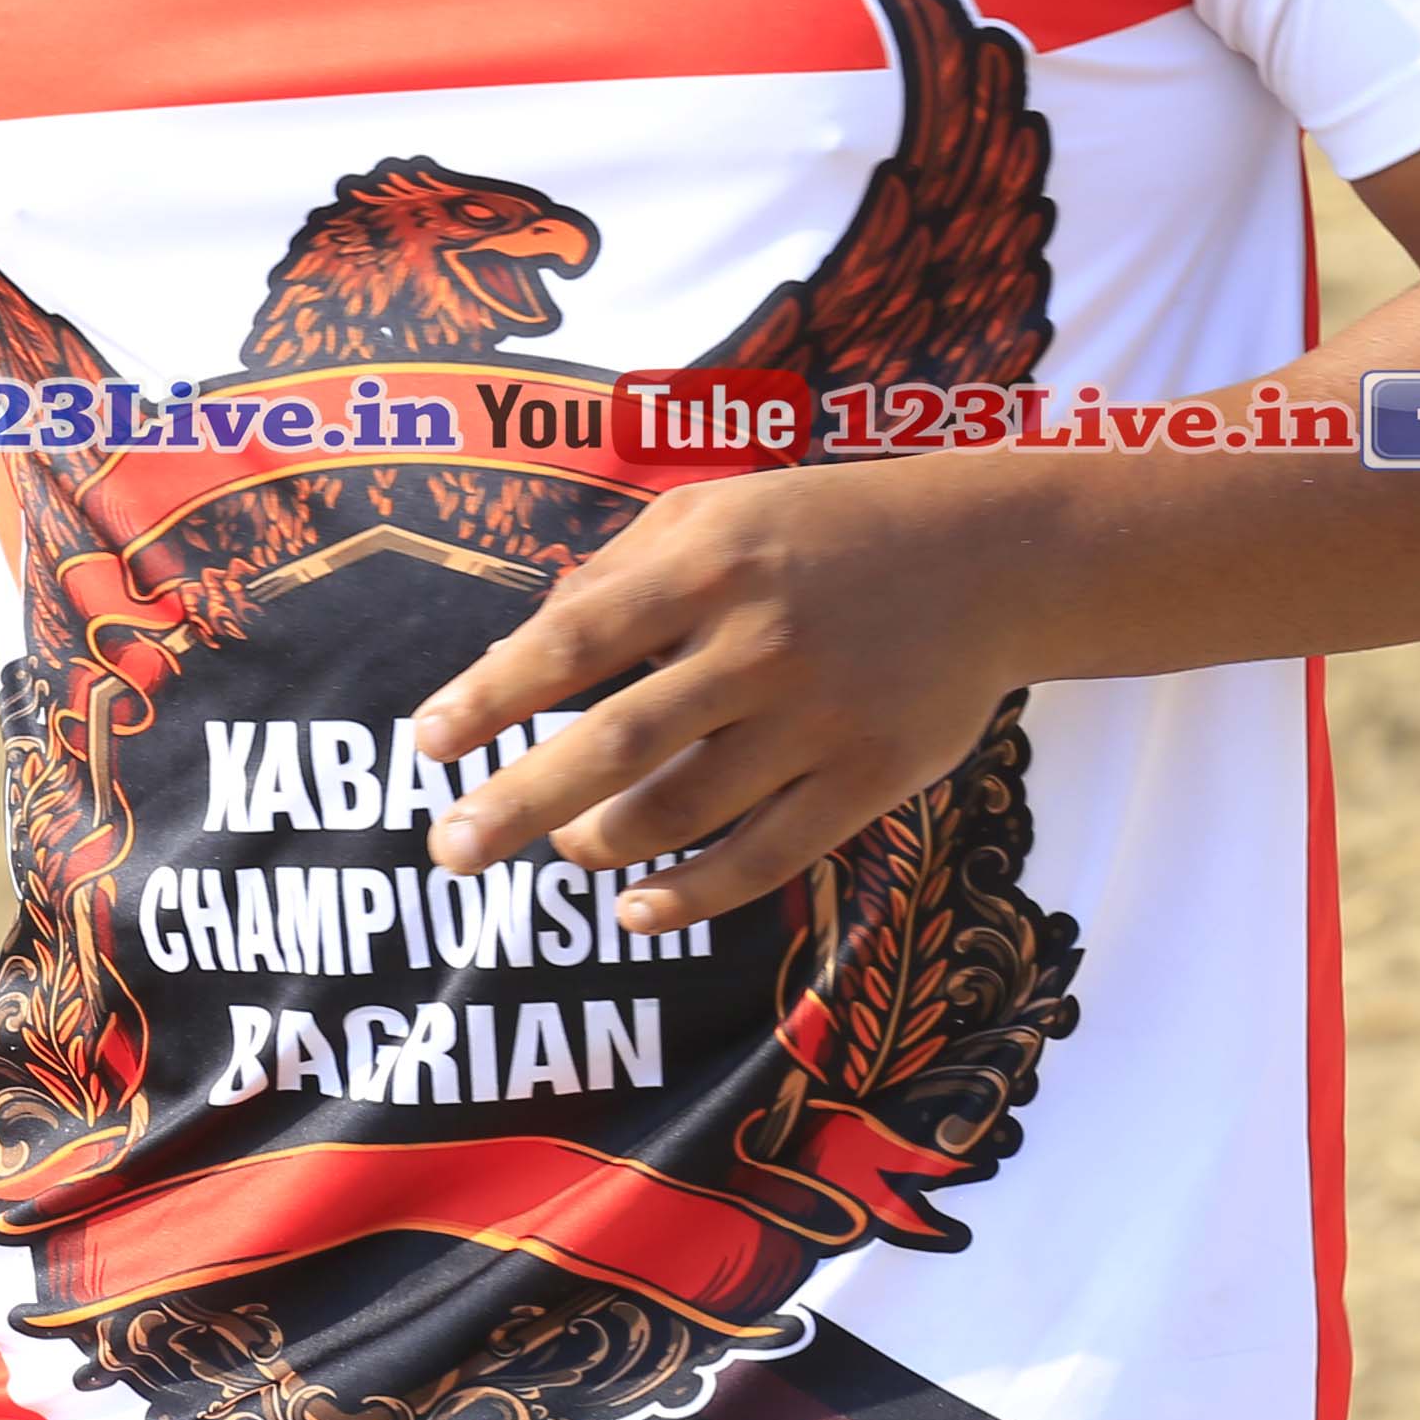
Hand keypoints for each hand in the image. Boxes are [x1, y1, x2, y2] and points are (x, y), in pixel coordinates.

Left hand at [407, 454, 1066, 931]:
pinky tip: (635, 907)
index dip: (492, 694)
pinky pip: (766, 856)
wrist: (992, 559)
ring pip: (683, 809)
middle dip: (518, 802)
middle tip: (450, 848)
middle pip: (616, 741)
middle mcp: (760, 641)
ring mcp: (820, 716)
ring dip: (600, 842)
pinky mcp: (871, 777)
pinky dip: (691, 893)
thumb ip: (615, 575)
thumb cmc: (823, 530)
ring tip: (561, 848)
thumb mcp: (714, 512)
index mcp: (709, 563)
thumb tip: (510, 653)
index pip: (574, 639)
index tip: (428, 743)